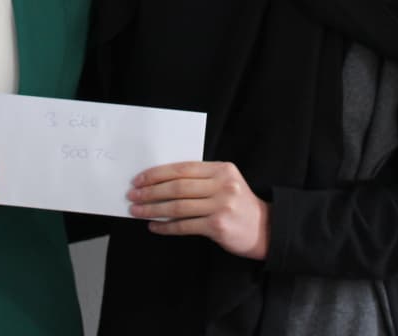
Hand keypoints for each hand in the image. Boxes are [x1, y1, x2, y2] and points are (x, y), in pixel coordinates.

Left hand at [127, 161, 268, 259]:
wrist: (265, 229)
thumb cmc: (238, 205)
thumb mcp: (225, 183)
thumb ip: (200, 179)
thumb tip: (160, 181)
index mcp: (222, 169)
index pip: (182, 168)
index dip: (157, 173)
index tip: (139, 179)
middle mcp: (223, 185)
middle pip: (177, 186)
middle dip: (150, 191)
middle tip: (133, 195)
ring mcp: (221, 206)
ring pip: (178, 206)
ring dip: (153, 209)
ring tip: (137, 211)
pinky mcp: (218, 226)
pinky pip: (184, 225)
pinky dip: (166, 226)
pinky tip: (154, 226)